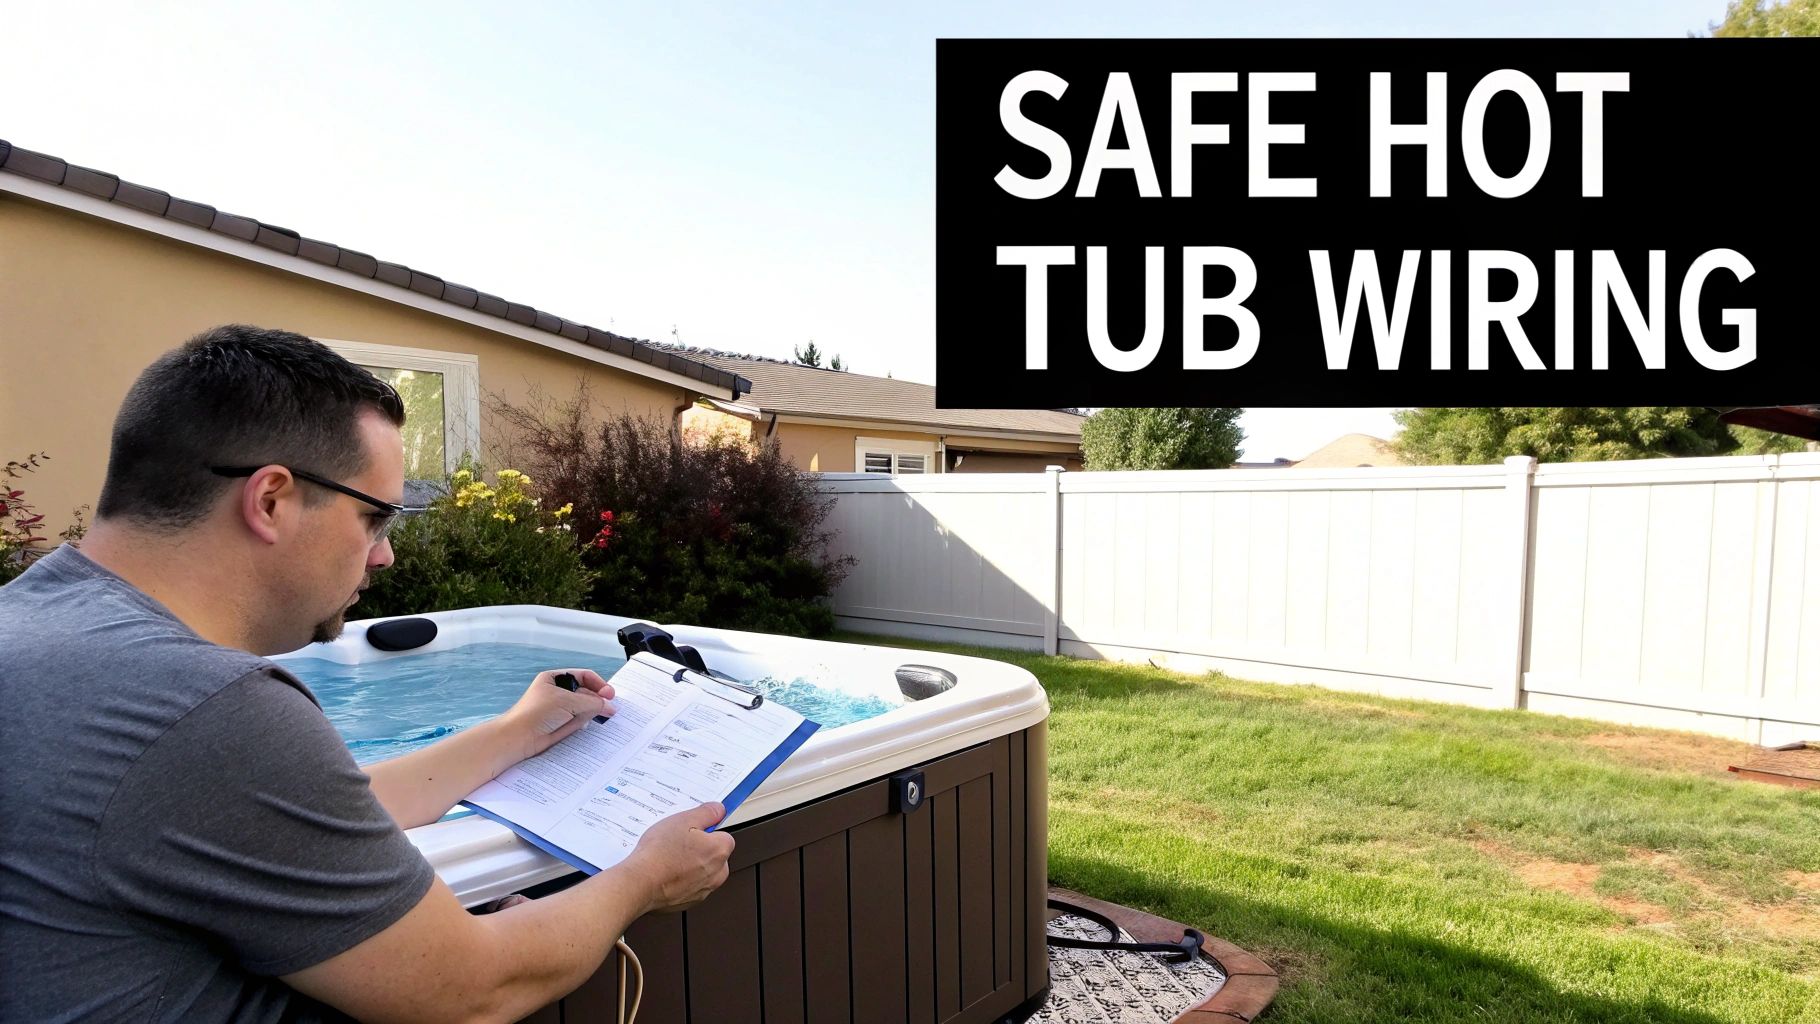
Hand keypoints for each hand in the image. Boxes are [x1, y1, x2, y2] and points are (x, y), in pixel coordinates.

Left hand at [496, 668, 614, 762]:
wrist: (519, 738)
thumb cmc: (536, 713)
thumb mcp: (567, 701)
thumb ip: (591, 702)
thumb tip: (610, 706)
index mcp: (555, 679)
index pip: (584, 677)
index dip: (599, 684)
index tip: (610, 695)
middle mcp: (558, 692)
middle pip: (586, 692)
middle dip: (597, 700)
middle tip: (610, 708)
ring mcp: (560, 709)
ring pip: (584, 708)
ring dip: (591, 712)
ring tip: (597, 717)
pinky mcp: (560, 724)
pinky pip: (579, 721)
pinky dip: (584, 723)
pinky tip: (586, 726)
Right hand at [620, 802, 734, 914]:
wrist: (639, 884)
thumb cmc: (659, 854)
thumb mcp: (683, 820)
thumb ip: (706, 813)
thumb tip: (718, 810)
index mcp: (720, 851)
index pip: (723, 836)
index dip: (706, 831)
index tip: (693, 829)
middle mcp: (717, 873)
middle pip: (714, 855)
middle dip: (699, 848)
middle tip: (679, 842)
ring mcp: (703, 890)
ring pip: (701, 871)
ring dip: (689, 864)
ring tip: (668, 857)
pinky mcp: (688, 901)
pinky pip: (689, 886)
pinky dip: (679, 880)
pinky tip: (664, 871)